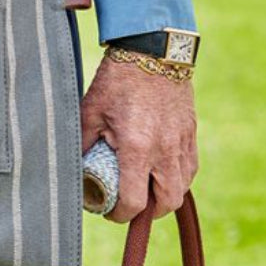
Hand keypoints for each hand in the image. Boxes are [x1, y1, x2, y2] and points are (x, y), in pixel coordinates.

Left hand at [80, 53, 198, 221]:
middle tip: (128, 207)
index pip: (134, 202)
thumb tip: (74, 169)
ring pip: (182, 187)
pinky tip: (159, 174)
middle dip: (147, 213)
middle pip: (166, 202)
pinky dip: (176, 179)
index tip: (108, 212)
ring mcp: (182, 142)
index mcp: (137, 148)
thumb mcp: (90, 113)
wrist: (152, 51)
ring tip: (144, 192)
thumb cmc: (116, 81)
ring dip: (163, 197)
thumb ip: (82, 145)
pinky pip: (190, 168)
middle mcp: (164, 150)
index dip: (119, 215)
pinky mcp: (191, 133)